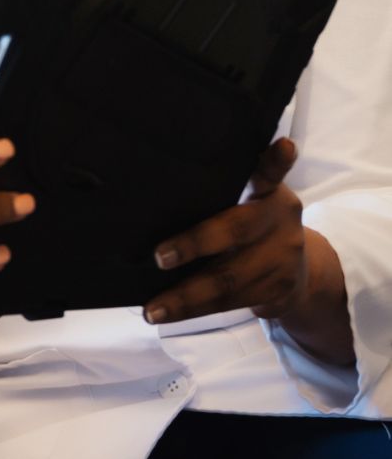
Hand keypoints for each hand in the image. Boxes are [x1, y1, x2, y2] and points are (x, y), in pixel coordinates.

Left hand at [145, 138, 307, 324]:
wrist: (307, 273)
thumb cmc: (251, 222)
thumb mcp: (250, 198)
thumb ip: (226, 186)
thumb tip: (157, 174)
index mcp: (269, 192)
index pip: (271, 172)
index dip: (276, 160)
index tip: (284, 145)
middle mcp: (281, 223)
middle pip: (236, 231)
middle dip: (195, 244)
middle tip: (158, 257)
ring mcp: (283, 261)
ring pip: (229, 281)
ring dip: (186, 297)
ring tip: (152, 308)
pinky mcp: (278, 293)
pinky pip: (230, 304)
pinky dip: (196, 310)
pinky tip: (168, 313)